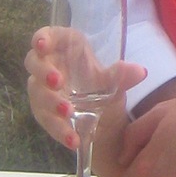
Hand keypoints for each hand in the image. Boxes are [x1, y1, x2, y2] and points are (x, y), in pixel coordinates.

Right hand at [24, 28, 145, 176]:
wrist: (103, 120)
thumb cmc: (101, 86)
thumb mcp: (113, 82)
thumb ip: (122, 76)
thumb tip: (141, 72)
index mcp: (64, 48)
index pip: (47, 36)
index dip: (41, 38)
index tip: (42, 45)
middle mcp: (49, 66)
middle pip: (34, 63)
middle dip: (44, 72)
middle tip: (58, 82)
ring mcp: (42, 90)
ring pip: (37, 93)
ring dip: (51, 103)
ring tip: (69, 112)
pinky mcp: (43, 113)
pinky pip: (45, 120)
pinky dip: (58, 129)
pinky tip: (72, 139)